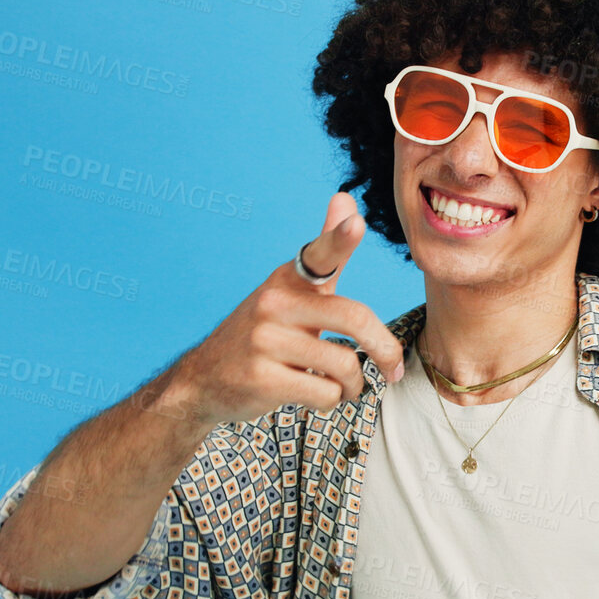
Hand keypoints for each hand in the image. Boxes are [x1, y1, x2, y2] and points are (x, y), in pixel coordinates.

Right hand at [175, 192, 403, 422]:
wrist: (205, 379)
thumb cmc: (264, 332)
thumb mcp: (291, 289)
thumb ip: (326, 251)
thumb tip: (346, 198)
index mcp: (287, 279)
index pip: (318, 254)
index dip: (339, 238)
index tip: (356, 222)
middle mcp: (274, 303)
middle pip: (354, 318)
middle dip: (385, 349)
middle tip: (393, 368)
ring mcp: (265, 340)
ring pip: (345, 364)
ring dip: (353, 385)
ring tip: (343, 386)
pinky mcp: (262, 378)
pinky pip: (325, 392)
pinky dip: (332, 400)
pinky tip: (317, 394)